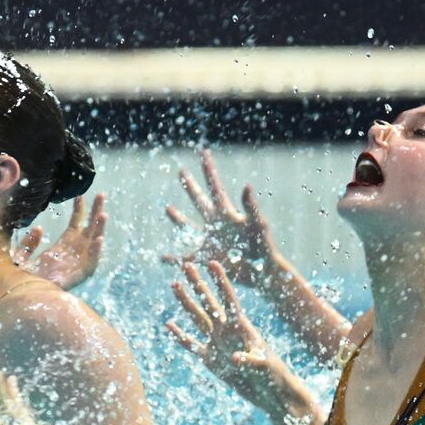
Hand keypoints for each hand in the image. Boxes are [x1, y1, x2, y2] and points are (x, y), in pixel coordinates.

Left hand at [14, 194, 107, 290]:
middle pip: (88, 229)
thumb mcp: (21, 258)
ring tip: (103, 214)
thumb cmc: (23, 281)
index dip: (79, 209)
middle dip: (95, 212)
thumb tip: (39, 228)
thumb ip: (28, 244)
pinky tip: (98, 241)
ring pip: (93, 243)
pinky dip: (96, 253)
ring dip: (99, 229)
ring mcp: (77, 264)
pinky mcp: (79, 277)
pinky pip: (91, 263)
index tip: (80, 195)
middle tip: (101, 194)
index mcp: (62, 247)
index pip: (75, 224)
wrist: (25, 300)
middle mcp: (73, 253)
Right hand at [163, 149, 278, 285]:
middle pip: (199, 201)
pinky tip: (161, 257)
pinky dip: (172, 259)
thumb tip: (247, 186)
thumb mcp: (258, 224)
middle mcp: (216, 224)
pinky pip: (184, 258)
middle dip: (190, 186)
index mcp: (226, 214)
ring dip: (178, 219)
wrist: (262, 271)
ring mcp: (209, 241)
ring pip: (188, 227)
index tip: (204, 153)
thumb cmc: (263, 247)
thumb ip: (251, 206)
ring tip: (168, 208)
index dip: (209, 170)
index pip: (215, 187)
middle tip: (181, 171)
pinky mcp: (205, 258)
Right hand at [166, 261, 297, 413]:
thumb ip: (250, 360)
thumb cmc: (274, 376)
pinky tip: (169, 324)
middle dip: (197, 284)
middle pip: (209, 302)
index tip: (212, 263)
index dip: (220, 281)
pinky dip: (180, 335)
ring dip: (186, 302)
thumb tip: (234, 358)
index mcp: (242, 327)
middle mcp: (227, 331)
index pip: (228, 299)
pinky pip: (191, 344)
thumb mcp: (264, 366)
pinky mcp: (211, 360)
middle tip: (187, 264)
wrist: (270, 393)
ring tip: (175, 284)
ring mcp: (217, 343)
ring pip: (197, 318)